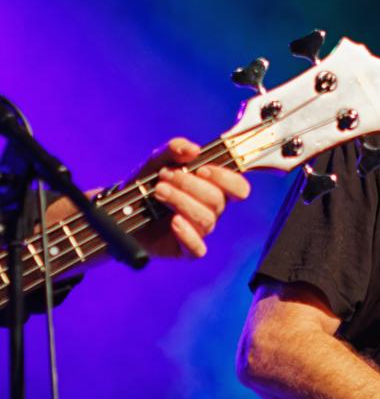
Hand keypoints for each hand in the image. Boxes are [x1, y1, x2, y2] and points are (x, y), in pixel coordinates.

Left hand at [134, 138, 250, 257]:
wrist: (121, 211)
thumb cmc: (147, 185)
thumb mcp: (157, 161)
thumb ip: (174, 149)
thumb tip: (193, 149)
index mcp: (213, 189)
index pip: (238, 188)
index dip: (226, 178)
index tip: (202, 169)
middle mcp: (211, 211)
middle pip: (217, 200)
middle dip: (190, 185)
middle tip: (165, 176)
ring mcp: (200, 231)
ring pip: (206, 220)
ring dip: (181, 201)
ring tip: (158, 191)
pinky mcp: (186, 249)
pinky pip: (198, 249)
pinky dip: (187, 235)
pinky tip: (173, 222)